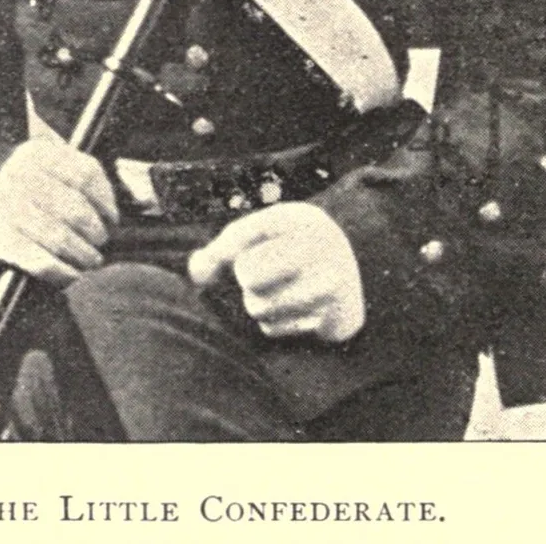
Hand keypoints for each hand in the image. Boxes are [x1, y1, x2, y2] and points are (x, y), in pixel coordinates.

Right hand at [0, 135, 118, 285]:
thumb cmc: (32, 193)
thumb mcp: (52, 171)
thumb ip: (83, 181)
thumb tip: (113, 216)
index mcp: (38, 153)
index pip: (85, 175)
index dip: (106, 201)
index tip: (113, 219)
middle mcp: (17, 176)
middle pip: (75, 210)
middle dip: (96, 233)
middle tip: (100, 243)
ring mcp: (4, 207)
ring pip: (60, 238)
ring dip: (82, 255)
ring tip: (90, 260)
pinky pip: (40, 262)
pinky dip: (62, 271)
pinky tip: (71, 274)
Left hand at [188, 201, 364, 343]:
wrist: (350, 277)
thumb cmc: (291, 252)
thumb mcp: (263, 237)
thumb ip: (223, 249)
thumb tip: (196, 272)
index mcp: (298, 218)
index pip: (241, 234)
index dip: (224, 250)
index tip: (228, 256)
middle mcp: (319, 243)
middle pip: (247, 272)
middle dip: (248, 279)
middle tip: (263, 276)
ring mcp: (331, 279)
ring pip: (259, 305)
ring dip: (260, 305)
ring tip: (280, 294)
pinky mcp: (334, 314)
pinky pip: (275, 328)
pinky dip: (276, 324)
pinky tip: (296, 312)